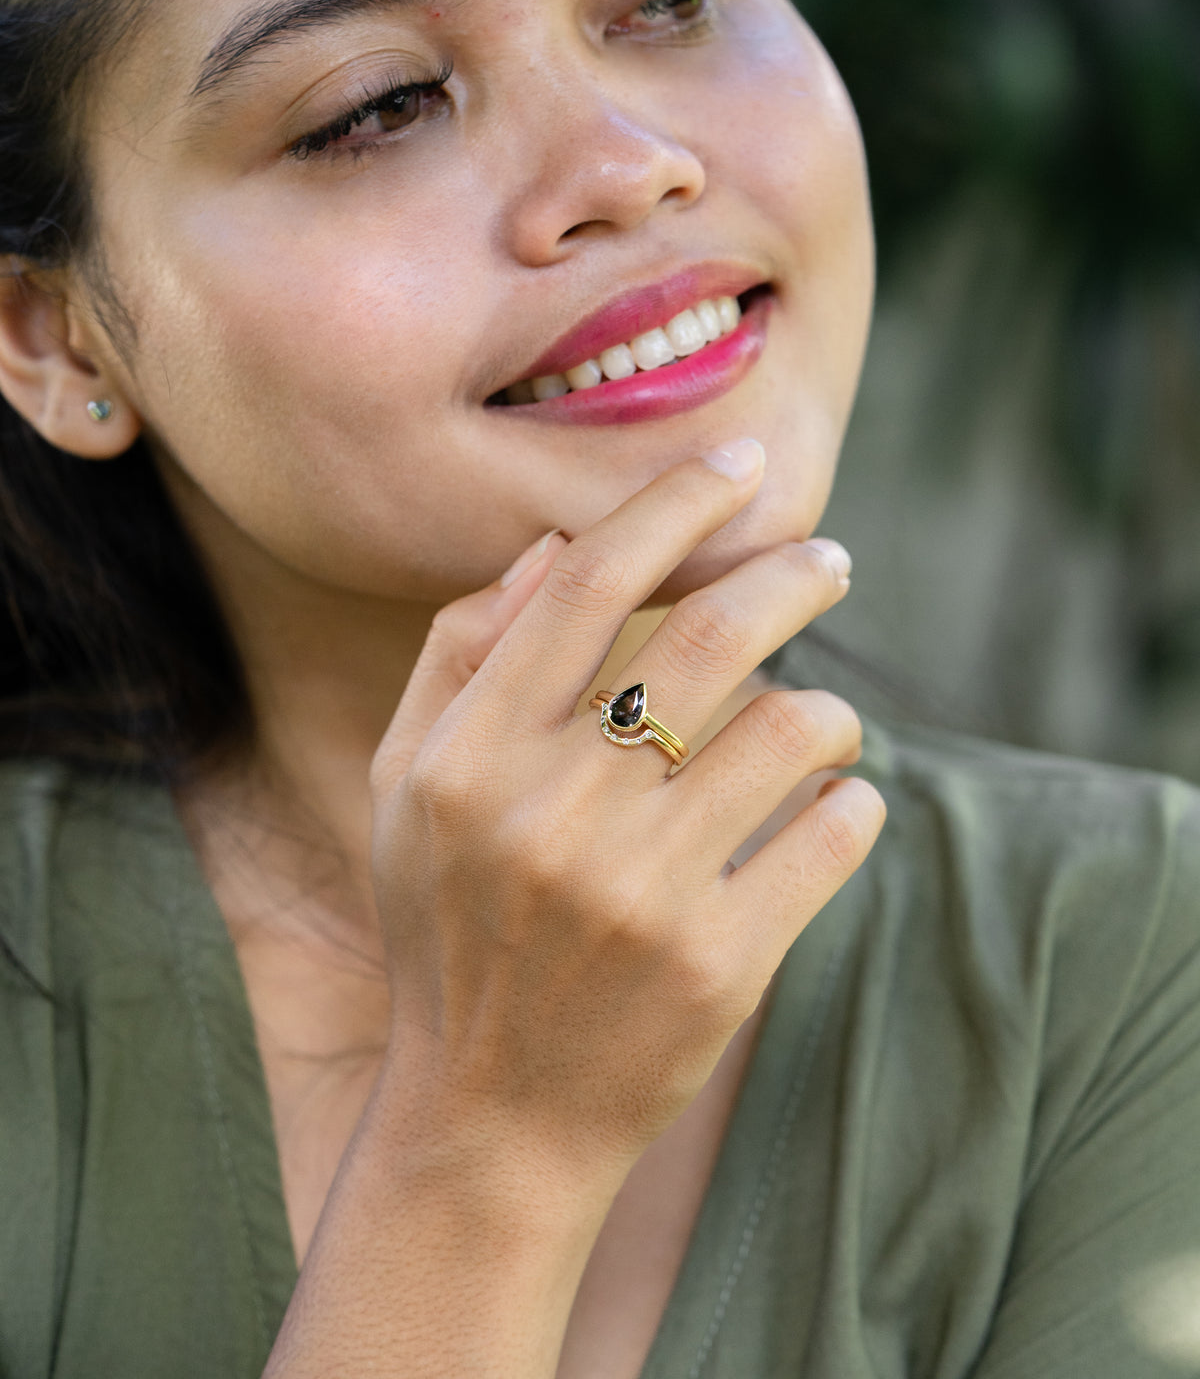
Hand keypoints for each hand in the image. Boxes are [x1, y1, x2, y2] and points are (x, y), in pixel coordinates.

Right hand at [368, 440, 885, 1192]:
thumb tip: (553, 546)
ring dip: (828, 707)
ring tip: (822, 722)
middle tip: (829, 560)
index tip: (740, 464)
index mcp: (470, 755)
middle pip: (712, 635)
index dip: (677, 503)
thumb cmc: (450, 933)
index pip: (590, 581)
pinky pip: (832, 838)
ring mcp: (639, 891)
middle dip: (793, 575)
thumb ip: (460, 657)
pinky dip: (852, 805)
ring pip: (793, 729)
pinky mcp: (718, 966)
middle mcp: (551, 810)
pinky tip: (831, 810)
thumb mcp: (406, 791)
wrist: (491, 1119)